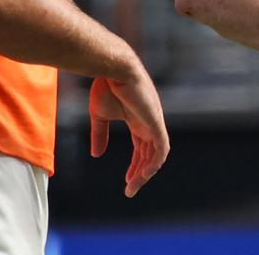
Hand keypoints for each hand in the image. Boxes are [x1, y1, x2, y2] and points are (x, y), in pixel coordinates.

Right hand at [89, 70, 169, 197]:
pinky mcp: (156, 121)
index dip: (136, 164)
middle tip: (130, 189)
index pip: (142, 147)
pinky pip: (161, 148)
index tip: (127, 181)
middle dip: (140, 173)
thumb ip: (99, 135)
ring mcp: (154, 121)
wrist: (114, 68)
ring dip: (146, 172)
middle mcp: (149, 122)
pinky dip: (154, 163)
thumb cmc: (106, 85)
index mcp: (138, 119)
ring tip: (133, 187)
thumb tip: (96, 155)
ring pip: (157, 155)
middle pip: (149, 153)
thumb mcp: (99, 115)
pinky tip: (144, 175)